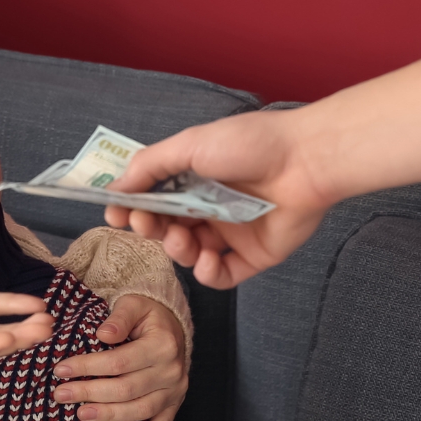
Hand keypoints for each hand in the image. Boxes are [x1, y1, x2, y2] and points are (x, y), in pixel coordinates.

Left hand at [54, 294, 188, 420]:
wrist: (173, 327)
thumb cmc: (147, 315)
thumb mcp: (134, 305)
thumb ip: (119, 317)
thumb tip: (102, 334)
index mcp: (162, 345)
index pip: (119, 361)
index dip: (88, 367)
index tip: (61, 370)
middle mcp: (172, 370)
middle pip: (126, 388)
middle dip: (90, 392)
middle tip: (61, 395)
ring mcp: (175, 389)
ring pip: (141, 409)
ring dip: (110, 415)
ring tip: (81, 414)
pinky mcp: (175, 402)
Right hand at [104, 51, 420, 289]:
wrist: (305, 161)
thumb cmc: (248, 144)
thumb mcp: (190, 145)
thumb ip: (150, 166)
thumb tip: (115, 187)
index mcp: (194, 179)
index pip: (153, 201)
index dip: (133, 210)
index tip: (117, 215)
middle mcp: (209, 207)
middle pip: (167, 229)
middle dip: (150, 229)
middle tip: (146, 225)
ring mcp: (231, 233)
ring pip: (190, 254)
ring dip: (177, 250)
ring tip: (181, 238)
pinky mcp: (254, 256)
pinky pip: (222, 276)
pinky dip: (208, 273)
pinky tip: (208, 259)